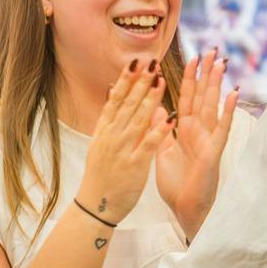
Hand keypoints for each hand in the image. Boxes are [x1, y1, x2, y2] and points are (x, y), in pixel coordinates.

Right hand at [74, 59, 173, 224]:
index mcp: (104, 131)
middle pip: (127, 105)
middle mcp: (112, 137)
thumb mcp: (100, 145)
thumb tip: (113, 94)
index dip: (126, 81)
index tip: (135, 62)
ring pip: (138, 120)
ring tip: (162, 81)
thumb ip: (109, 121)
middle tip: (151, 62)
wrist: (96, 205)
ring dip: (150, 99)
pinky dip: (159, 131)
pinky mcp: (134, 165)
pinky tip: (170, 117)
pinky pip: (148, 145)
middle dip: (140, 83)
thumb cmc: (101, 176)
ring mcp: (122, 150)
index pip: (116, 101)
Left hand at [155, 48, 238, 236]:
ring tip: (221, 64)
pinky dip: (228, 111)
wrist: (183, 209)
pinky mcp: (214, 151)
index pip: (187, 98)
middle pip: (203, 96)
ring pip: (213, 106)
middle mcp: (198, 131)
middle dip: (207, 74)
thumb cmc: (175, 185)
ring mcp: (208, 139)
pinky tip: (234, 94)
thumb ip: (160, 130)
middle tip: (212, 50)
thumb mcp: (161, 152)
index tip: (192, 57)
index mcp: (184, 130)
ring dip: (217, 85)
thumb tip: (157, 107)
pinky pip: (222, 128)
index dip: (190, 78)